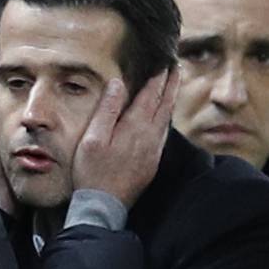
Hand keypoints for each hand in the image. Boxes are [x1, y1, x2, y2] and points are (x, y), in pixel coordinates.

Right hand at [71, 65, 179, 207]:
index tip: (164, 62)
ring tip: (172, 86)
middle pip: (164, 105)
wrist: (103, 206)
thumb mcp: (92, 138)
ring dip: (169, 100)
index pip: (150, 95)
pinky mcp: (152, 163)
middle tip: (176, 67)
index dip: (158, 77)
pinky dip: (165, 119)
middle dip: (170, 84)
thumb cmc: (92, 172)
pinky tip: (163, 118)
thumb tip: (118, 83)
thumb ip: (107, 109)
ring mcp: (153, 151)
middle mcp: (149, 137)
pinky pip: (163, 134)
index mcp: (135, 127)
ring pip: (166, 119)